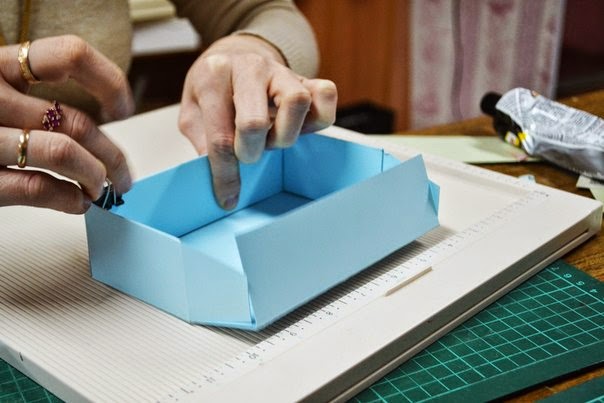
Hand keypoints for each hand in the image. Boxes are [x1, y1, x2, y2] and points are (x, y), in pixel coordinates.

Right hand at [0, 35, 134, 213]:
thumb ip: (27, 97)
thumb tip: (96, 125)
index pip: (68, 56)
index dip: (108, 82)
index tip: (122, 109)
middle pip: (76, 120)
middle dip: (112, 154)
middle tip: (123, 174)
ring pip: (65, 153)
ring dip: (96, 178)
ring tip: (101, 191)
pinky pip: (37, 188)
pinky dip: (69, 199)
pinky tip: (76, 203)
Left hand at [178, 34, 336, 209]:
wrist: (235, 55)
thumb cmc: (214, 87)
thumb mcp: (193, 109)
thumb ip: (202, 139)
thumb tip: (220, 174)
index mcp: (214, 75)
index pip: (219, 136)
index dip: (225, 174)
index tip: (227, 197)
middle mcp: (250, 68)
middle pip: (254, 122)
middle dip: (251, 152)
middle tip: (249, 153)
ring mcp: (281, 71)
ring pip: (297, 103)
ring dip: (285, 135)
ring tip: (272, 138)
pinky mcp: (307, 78)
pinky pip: (326, 95)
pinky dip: (317, 119)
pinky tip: (298, 127)